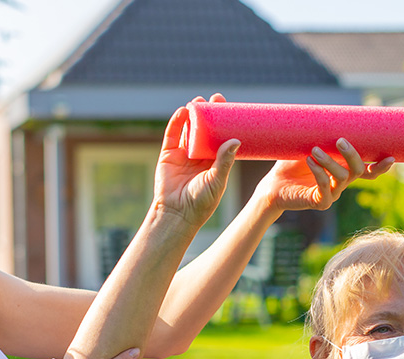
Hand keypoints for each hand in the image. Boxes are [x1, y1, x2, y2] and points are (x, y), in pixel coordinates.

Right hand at [154, 93, 238, 226]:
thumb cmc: (202, 202)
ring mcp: (183, 154)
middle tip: (216, 100)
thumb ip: (224, 161)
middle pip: (205, 129)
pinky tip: (182, 111)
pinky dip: (176, 122)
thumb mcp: (217, 180)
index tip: (231, 108)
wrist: (177, 213)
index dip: (225, 122)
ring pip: (189, 129)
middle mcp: (199, 155)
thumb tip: (235, 140)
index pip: (221, 137)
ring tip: (199, 101)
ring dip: (193, 114)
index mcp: (214, 161)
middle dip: (210, 113)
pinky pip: (172, 135)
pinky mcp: (168, 155)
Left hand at [256, 139, 393, 212]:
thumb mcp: (308, 144)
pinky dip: (319, 173)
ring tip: (314, 151)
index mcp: (343, 169)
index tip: (390, 157)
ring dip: (330, 162)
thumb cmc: (291, 163)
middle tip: (340, 141)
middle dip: (352, 155)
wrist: (273, 184)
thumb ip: (321, 134)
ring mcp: (332, 193)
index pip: (368, 170)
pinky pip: (325, 189)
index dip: (380, 166)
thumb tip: (330, 114)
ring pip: (342, 178)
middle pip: (359, 171)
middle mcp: (341, 182)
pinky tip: (309, 161)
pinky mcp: (320, 202)